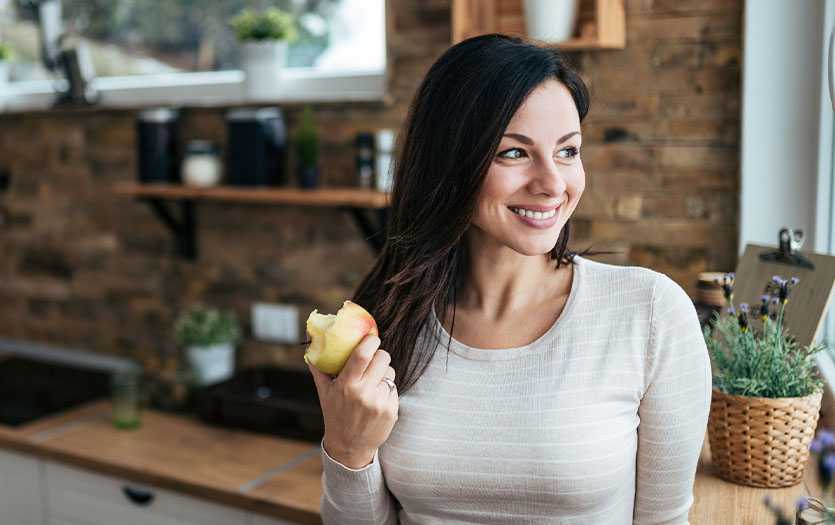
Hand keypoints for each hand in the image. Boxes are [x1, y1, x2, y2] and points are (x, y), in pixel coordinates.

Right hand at [307, 333, 398, 468]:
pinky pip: (394, 388)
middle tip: (374, 358)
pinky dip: (387, 389)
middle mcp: (364, 393)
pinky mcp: (391, 410)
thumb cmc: (335, 415)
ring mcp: (379, 402)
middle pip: (383, 358)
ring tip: (372, 383)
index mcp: (347, 385)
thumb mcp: (324, 393)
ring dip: (384, 373)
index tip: (372, 337)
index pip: (363, 355)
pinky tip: (377, 398)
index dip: (371, 341)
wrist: (350, 446)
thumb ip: (319, 369)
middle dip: (380, 354)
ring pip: (391, 372)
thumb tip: (312, 348)